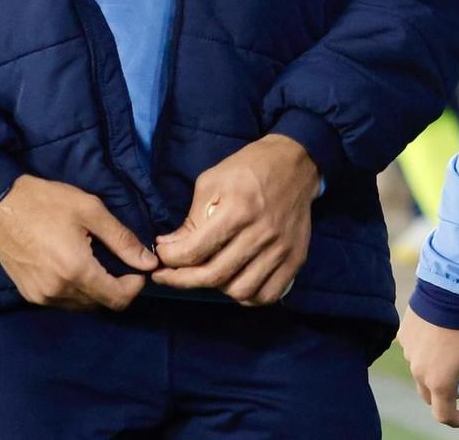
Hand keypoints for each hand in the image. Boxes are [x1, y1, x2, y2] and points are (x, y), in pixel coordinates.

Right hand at [0, 175, 156, 310]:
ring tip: (98, 263)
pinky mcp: (29, 295)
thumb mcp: (91, 211)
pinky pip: (63, 302)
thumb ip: (122, 240)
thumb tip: (149, 263)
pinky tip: (77, 268)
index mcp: (76, 270)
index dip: (134, 287)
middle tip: (120, 263)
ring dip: (96, 290)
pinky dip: (77, 291)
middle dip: (117, 288)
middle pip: (100, 304)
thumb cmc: (47, 202)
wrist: (0, 205)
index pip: (117, 299)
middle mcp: (57, 291)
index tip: (138, 269)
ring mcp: (41, 296)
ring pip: (82, 305)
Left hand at [153, 134, 318, 305]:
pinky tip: (237, 281)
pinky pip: (268, 294)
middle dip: (182, 280)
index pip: (196, 250)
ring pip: (241, 291)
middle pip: (215, 276)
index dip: (171, 259)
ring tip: (209, 273)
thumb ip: (192, 218)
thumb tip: (171, 247)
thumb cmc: (249, 168)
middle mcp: (262, 233)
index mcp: (238, 209)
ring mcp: (281, 249)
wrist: (296, 163)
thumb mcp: (212, 181)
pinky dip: (249, 296)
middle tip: (169, 275)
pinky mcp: (296, 258)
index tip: (162, 256)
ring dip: (218, 288)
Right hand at [398, 312, 458, 427]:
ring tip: (453, 345)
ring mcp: (408, 354)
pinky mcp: (403, 336)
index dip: (456, 420)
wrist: (450, 289)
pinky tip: (439, 330)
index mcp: (439, 383)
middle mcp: (418, 372)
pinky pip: (415, 351)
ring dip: (436, 368)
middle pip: (430, 394)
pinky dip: (426, 349)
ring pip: (422, 371)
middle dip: (446, 393)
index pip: (443, 414)